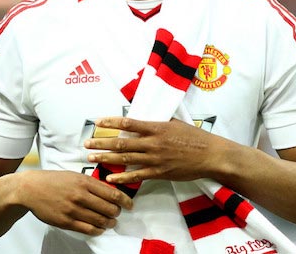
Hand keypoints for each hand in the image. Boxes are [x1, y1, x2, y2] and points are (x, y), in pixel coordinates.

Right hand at [17, 170, 132, 235]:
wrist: (31, 188)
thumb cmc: (53, 180)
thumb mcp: (74, 175)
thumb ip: (91, 183)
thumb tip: (109, 191)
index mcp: (84, 182)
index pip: (112, 194)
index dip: (124, 201)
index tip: (129, 205)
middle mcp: (80, 195)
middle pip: (109, 208)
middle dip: (117, 213)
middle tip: (118, 213)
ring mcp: (73, 209)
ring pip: (100, 220)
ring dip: (109, 222)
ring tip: (111, 222)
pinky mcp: (66, 221)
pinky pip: (88, 229)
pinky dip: (98, 230)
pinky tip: (100, 228)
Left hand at [84, 117, 223, 183]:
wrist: (210, 155)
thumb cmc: (194, 137)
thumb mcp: (175, 123)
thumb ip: (157, 123)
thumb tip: (143, 118)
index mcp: (156, 128)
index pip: (129, 123)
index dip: (112, 123)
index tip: (98, 122)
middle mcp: (153, 143)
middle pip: (122, 142)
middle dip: (102, 143)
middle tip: (86, 143)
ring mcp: (155, 159)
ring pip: (125, 158)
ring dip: (106, 158)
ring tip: (91, 158)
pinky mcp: (159, 172)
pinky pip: (137, 175)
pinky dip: (122, 176)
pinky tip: (110, 176)